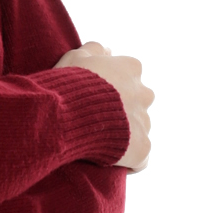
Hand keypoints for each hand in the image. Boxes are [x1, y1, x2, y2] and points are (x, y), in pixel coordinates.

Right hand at [56, 42, 153, 170]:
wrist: (69, 115)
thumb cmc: (69, 85)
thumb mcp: (75, 56)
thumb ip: (94, 49)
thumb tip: (108, 49)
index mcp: (131, 69)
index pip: (127, 80)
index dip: (110, 93)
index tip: (93, 103)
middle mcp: (144, 93)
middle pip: (137, 105)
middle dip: (122, 114)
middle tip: (96, 125)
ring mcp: (145, 122)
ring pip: (140, 131)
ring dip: (125, 137)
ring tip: (99, 145)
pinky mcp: (143, 148)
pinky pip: (141, 158)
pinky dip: (129, 162)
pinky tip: (110, 163)